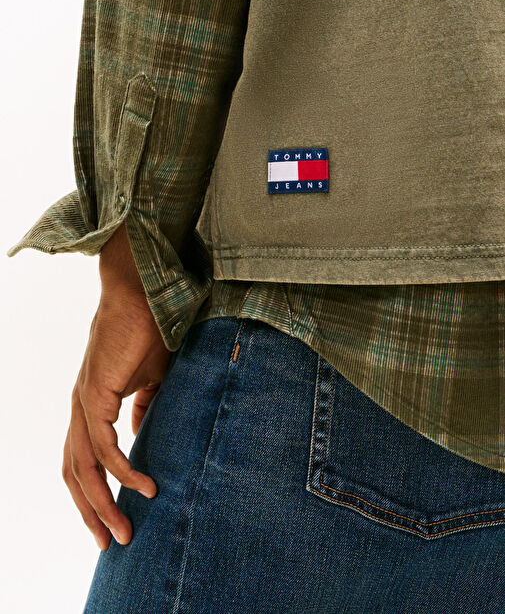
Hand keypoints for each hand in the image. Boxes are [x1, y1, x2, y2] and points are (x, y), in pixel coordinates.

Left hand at [62, 222, 171, 550]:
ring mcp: (84, 401)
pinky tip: (143, 486)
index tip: (115, 520)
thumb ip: (145, 407)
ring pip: (81, 466)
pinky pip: (104, 444)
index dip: (94, 492)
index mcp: (91, 406)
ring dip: (101, 502)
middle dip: (90, 511)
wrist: (144, 294)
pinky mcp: (95, 393)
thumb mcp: (152, 380)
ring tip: (125, 528)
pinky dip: (122, 470)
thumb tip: (142, 434)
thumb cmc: (148, 332)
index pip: (83, 460)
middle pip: (73, 472)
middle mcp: (80, 408)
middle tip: (112, 542)